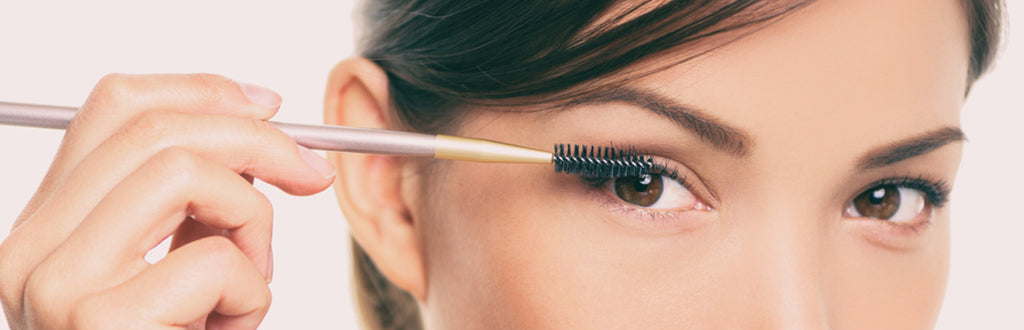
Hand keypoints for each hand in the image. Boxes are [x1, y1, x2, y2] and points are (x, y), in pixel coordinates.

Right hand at [0, 74, 335, 328]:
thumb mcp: (182, 268)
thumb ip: (195, 202)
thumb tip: (258, 122)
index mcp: (47, 227)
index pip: (114, 106)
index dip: (204, 90)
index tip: (271, 107)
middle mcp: (29, 249)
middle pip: (154, 127)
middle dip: (259, 139)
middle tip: (311, 174)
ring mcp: (55, 284)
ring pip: (185, 173)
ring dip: (253, 222)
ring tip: (251, 278)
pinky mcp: (97, 321)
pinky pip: (215, 260)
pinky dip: (252, 292)